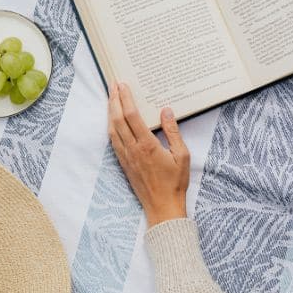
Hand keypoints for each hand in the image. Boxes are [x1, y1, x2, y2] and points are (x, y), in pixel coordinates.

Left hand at [108, 83, 189, 226]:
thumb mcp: (182, 155)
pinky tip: (111, 120)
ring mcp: (126, 156)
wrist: (163, 207)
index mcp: (147, 145)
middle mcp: (133, 149)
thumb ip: (173, 131)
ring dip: (110, 111)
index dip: (125, 98)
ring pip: (112, 129)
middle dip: (114, 99)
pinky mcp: (123, 163)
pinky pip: (113, 140)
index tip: (122, 85)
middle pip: (118, 119)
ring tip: (110, 97)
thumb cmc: (175, 183)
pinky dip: (110, 126)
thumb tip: (166, 110)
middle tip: (113, 84)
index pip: (132, 116)